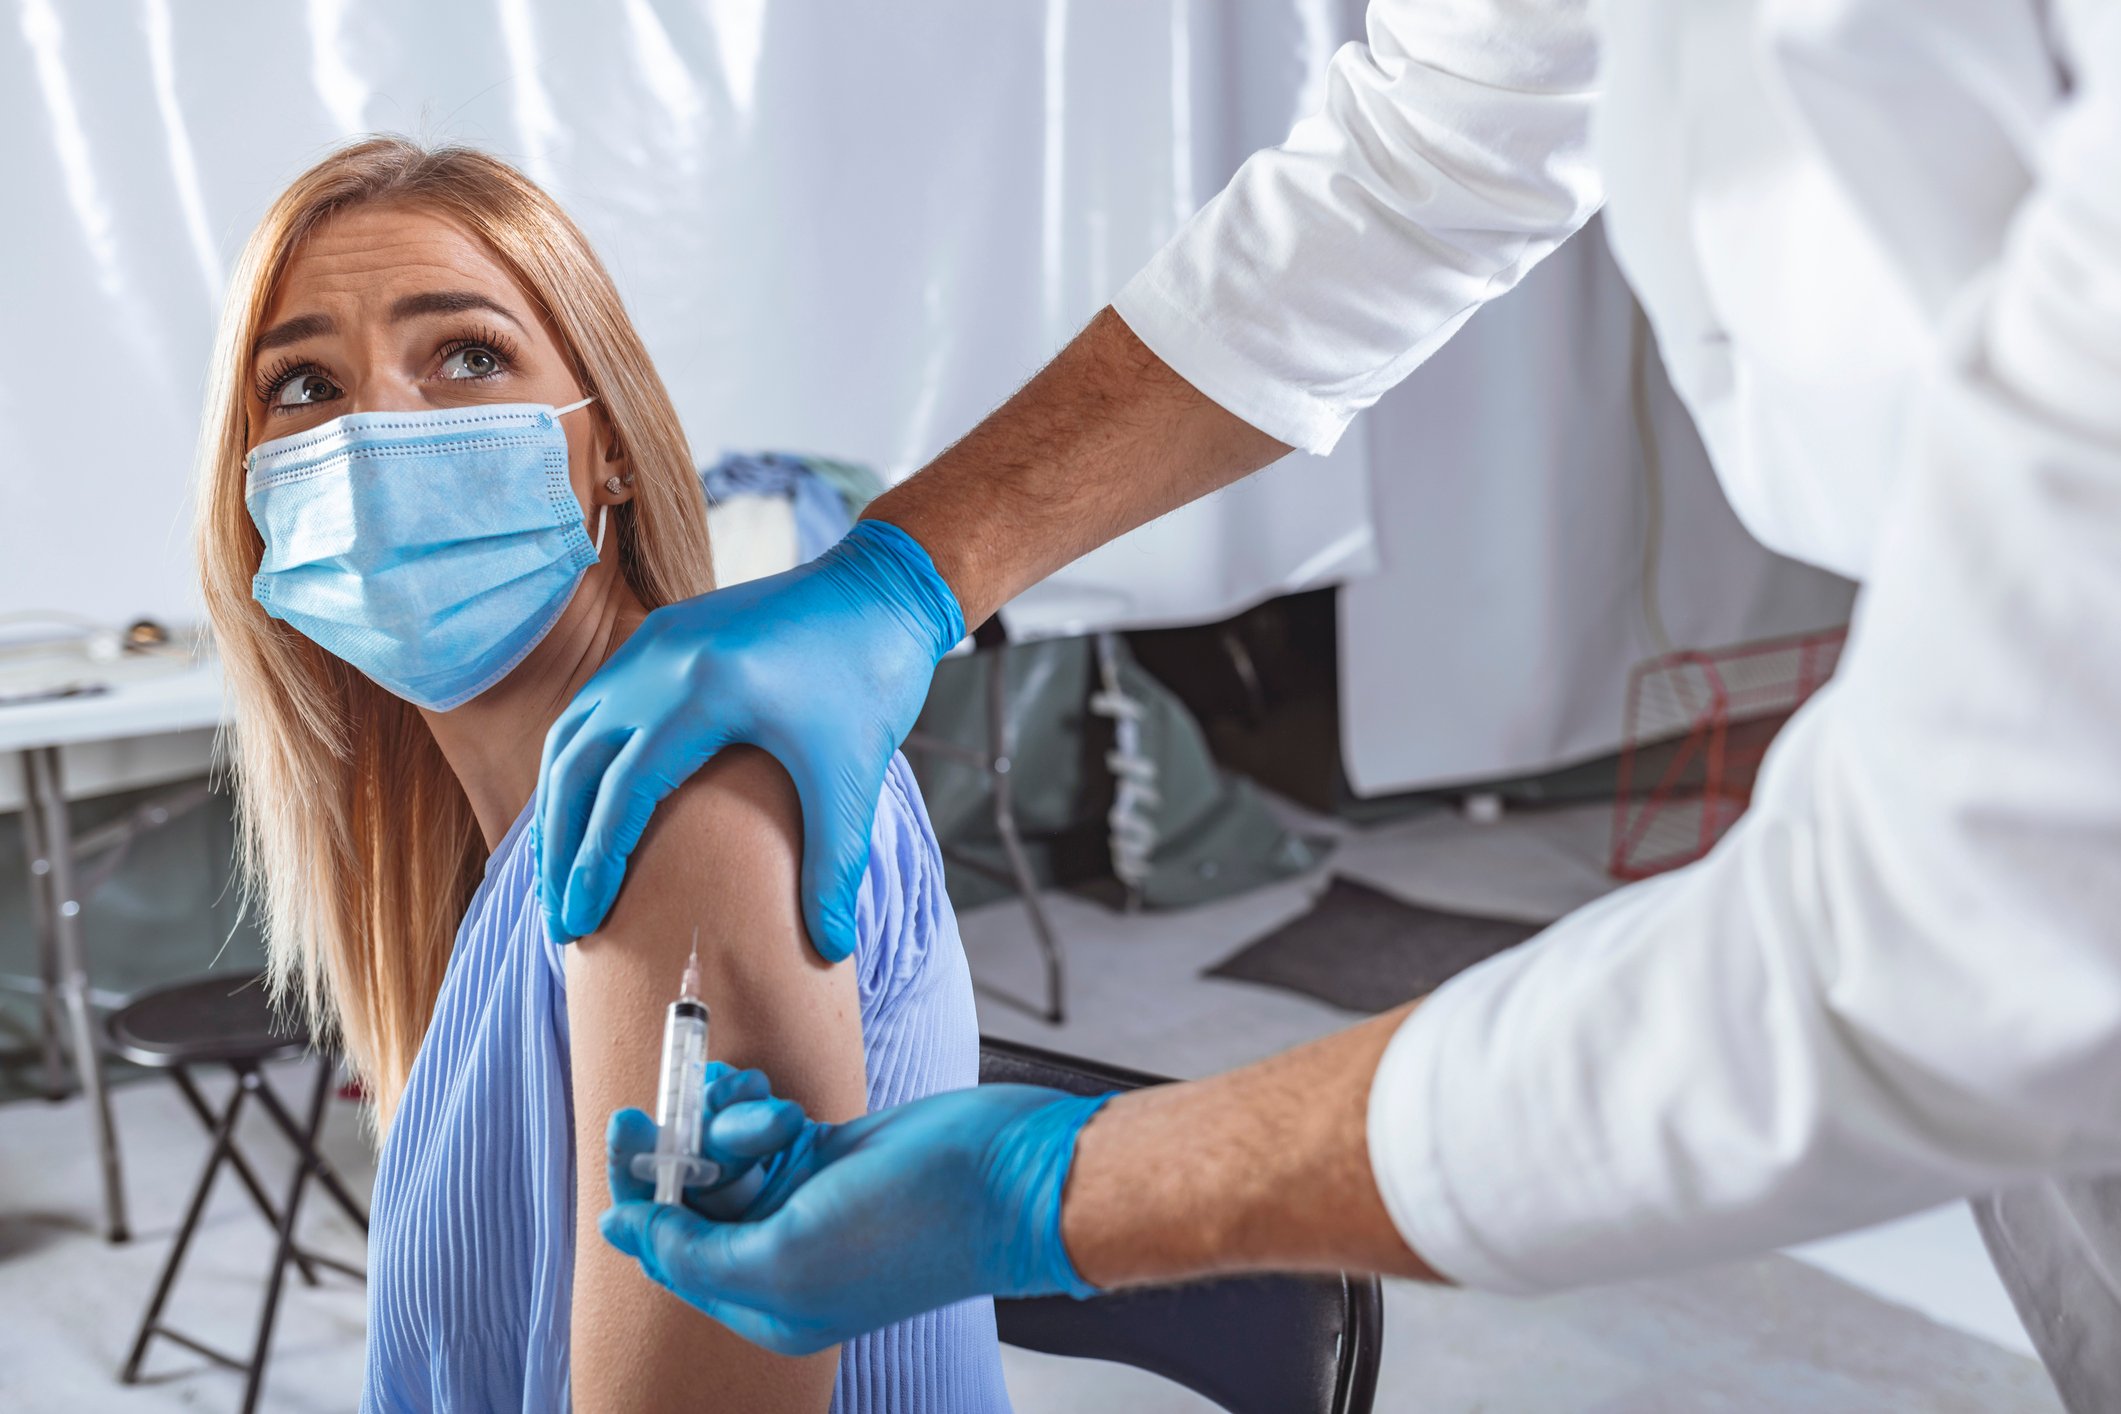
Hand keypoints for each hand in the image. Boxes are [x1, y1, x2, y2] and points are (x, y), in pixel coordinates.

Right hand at [538, 519, 964, 959]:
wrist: (883, 589)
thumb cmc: (872, 680)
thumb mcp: (853, 777)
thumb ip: (835, 868)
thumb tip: (831, 951)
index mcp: (705, 690)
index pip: (622, 790)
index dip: (595, 863)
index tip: (580, 923)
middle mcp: (662, 660)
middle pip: (575, 764)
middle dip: (559, 847)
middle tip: (560, 921)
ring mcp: (654, 642)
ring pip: (573, 732)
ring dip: (557, 805)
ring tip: (559, 876)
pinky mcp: (660, 634)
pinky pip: (595, 704)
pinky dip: (577, 762)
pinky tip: (584, 809)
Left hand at [599, 1082, 1111, 1354]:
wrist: (1003, 1177)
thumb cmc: (906, 1228)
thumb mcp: (784, 1261)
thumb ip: (693, 1251)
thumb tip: (622, 1230)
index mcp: (763, 1304)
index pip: (669, 1250)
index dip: (638, 1193)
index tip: (620, 1133)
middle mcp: (779, 1256)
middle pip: (693, 1197)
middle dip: (679, 1149)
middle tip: (658, 1102)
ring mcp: (806, 1204)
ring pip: (727, 1154)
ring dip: (732, 1123)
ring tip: (772, 1114)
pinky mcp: (831, 1155)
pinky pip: (766, 1127)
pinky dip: (761, 1108)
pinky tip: (779, 1101)